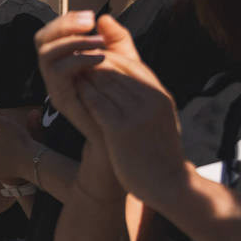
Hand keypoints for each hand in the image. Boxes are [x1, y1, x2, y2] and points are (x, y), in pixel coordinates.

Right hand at [35, 12, 135, 143]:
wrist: (121, 134)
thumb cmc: (122, 99)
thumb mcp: (124, 62)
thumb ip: (117, 40)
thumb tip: (104, 17)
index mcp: (65, 61)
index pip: (53, 33)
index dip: (67, 20)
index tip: (91, 17)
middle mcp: (54, 72)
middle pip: (41, 39)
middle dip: (64, 26)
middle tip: (89, 22)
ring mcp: (54, 86)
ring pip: (45, 53)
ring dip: (72, 41)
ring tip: (99, 42)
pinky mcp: (61, 98)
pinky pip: (58, 72)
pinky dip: (77, 59)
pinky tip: (100, 57)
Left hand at [76, 54, 186, 202]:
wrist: (170, 184)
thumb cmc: (162, 154)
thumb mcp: (163, 119)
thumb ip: (149, 100)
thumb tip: (133, 85)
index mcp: (161, 95)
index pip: (133, 65)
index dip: (110, 59)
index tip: (93, 57)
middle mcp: (151, 100)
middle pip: (116, 71)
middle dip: (94, 64)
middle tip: (74, 59)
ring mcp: (137, 113)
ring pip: (104, 84)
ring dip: (85, 76)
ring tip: (70, 71)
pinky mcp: (120, 129)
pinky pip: (96, 103)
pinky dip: (83, 94)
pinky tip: (72, 91)